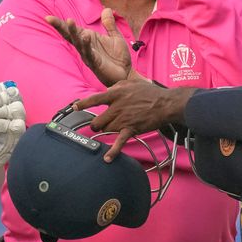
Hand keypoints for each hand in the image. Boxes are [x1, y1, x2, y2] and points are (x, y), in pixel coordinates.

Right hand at [45, 8, 130, 86]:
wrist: (126, 74)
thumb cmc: (118, 57)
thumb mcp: (115, 37)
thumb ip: (109, 24)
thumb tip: (106, 9)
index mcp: (88, 39)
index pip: (72, 30)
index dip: (61, 24)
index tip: (48, 17)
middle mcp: (85, 47)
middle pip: (70, 36)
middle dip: (60, 27)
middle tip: (49, 18)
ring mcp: (89, 55)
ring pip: (78, 43)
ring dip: (73, 32)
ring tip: (69, 21)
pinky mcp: (96, 63)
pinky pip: (89, 53)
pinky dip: (86, 45)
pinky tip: (85, 36)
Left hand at [77, 80, 194, 161]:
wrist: (166, 104)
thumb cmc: (151, 92)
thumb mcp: (131, 82)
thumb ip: (116, 86)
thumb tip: (107, 91)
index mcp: (116, 94)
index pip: (94, 99)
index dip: (83, 104)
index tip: (75, 107)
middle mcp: (116, 107)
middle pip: (97, 121)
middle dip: (96, 125)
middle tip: (98, 125)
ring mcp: (123, 119)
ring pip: (106, 130)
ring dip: (106, 131)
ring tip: (109, 130)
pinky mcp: (131, 129)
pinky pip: (119, 142)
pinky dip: (113, 152)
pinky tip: (107, 159)